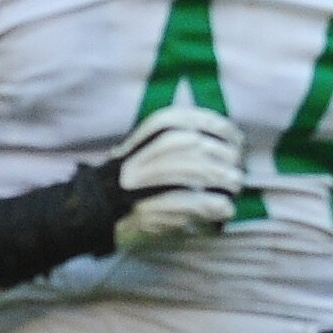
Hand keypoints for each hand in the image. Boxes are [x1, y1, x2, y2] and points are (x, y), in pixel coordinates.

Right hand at [96, 102, 244, 250]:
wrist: (95, 213)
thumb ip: (186, 141)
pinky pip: (189, 203)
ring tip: (234, 188)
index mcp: (144, 137)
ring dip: (223, 179)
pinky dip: (213, 206)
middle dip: (225, 157)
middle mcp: (140, 155)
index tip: (236, 141)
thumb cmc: (137, 182)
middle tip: (236, 172)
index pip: (185, 119)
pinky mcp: (145, 210)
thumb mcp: (154, 151)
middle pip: (195, 145)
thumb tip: (235, 142)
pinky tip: (225, 209)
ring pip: (195, 170)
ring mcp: (140, 182)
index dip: (217, 127)